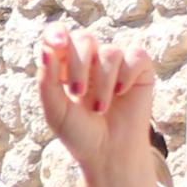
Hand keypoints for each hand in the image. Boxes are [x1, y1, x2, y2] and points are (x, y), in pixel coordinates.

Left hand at [33, 28, 161, 186]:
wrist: (108, 153)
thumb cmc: (79, 133)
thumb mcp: (55, 111)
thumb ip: (47, 81)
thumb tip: (46, 49)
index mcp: (65, 64)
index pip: (58, 35)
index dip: (56, 33)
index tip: (57, 43)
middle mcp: (90, 58)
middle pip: (84, 39)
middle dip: (78, 65)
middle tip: (78, 94)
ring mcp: (116, 62)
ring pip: (110, 51)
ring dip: (102, 81)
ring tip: (100, 107)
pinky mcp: (140, 68)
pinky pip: (136, 55)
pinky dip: (126, 75)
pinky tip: (121, 93)